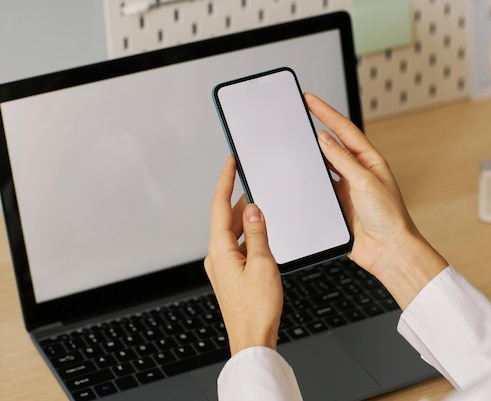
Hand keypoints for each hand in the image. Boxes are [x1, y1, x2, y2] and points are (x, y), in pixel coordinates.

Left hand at [204, 156, 282, 354]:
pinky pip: (237, 245)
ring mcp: (223, 266)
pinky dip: (248, 234)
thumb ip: (258, 233)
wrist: (252, 339)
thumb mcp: (263, 264)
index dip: (225, 180)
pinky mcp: (231, 274)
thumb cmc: (257, 308)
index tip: (230, 162)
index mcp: (220, 250)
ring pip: (232, 232)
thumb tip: (252, 209)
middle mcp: (217, 256)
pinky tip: (261, 233)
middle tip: (249, 178)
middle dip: (237, 197)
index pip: (219, 205)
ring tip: (260, 204)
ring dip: (244, 217)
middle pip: (225, 217)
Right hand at [305, 93, 447, 308]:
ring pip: (323, 165)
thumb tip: (325, 139)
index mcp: (370, 161)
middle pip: (332, 143)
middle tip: (299, 111)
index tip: (310, 99)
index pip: (344, 129)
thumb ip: (343, 160)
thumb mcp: (366, 182)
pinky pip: (318, 188)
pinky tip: (300, 175)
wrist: (388, 250)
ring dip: (311, 154)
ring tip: (295, 139)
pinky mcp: (337, 206)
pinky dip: (309, 180)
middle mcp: (358, 172)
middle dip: (317, 125)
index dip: (326, 112)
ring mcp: (346, 188)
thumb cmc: (389, 218)